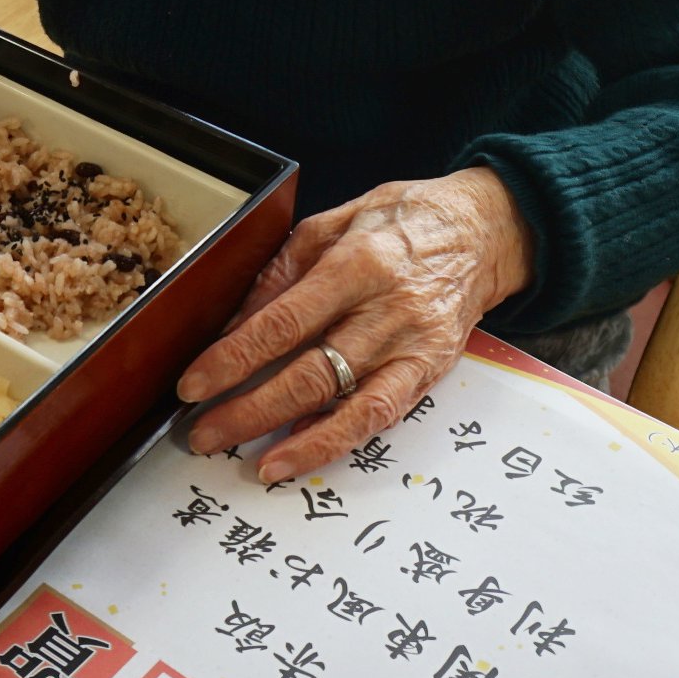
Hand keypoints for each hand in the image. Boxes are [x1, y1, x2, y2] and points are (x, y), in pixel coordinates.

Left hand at [175, 168, 535, 483]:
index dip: (233, 357)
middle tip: (202, 433)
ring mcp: (413, 346)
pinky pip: (379, 417)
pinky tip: (295, 456)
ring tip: (245, 458)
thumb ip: (283, 270)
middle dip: (248, 408)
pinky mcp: (430, 372)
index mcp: (358, 263)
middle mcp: (388, 310)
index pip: (283, 321)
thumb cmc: (404, 219)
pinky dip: (334, 441)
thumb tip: (234, 321)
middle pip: (308, 372)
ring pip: (343, 403)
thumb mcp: (335, 220)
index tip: (194, 383)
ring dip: (288, 437)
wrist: (484, 231)